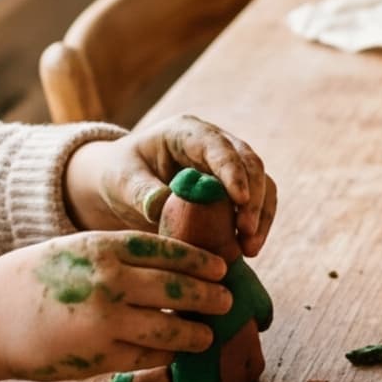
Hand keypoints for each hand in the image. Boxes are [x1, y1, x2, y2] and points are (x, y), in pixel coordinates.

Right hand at [0, 232, 232, 381]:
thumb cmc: (30, 281)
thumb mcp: (73, 252)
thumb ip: (115, 255)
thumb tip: (167, 263)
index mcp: (104, 248)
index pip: (168, 251)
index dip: (200, 261)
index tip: (221, 267)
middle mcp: (110, 282)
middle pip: (178, 290)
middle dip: (209, 297)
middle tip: (226, 300)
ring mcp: (106, 322)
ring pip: (171, 331)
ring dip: (196, 333)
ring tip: (208, 333)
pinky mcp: (99, 357)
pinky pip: (148, 357)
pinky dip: (167, 355)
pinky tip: (175, 352)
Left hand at [66, 115, 276, 254]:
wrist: (123, 186)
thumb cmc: (119, 175)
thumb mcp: (121, 180)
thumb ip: (140, 191)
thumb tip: (160, 206)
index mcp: (186, 133)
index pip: (219, 147)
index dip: (233, 171)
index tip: (239, 201)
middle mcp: (215, 144)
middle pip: (249, 163)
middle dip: (253, 199)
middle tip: (246, 233)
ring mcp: (228, 166)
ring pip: (262, 183)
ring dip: (260, 215)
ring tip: (250, 248)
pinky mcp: (234, 189)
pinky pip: (256, 203)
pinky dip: (256, 225)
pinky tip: (247, 249)